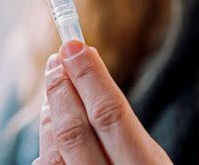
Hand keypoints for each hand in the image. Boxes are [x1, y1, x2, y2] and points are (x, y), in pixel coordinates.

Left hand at [32, 41, 171, 164]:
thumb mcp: (151, 159)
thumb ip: (122, 126)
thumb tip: (80, 76)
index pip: (111, 115)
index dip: (88, 77)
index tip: (73, 45)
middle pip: (74, 132)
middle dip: (61, 90)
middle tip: (56, 59)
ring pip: (54, 153)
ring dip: (50, 114)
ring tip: (55, 87)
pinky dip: (47, 143)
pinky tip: (52, 124)